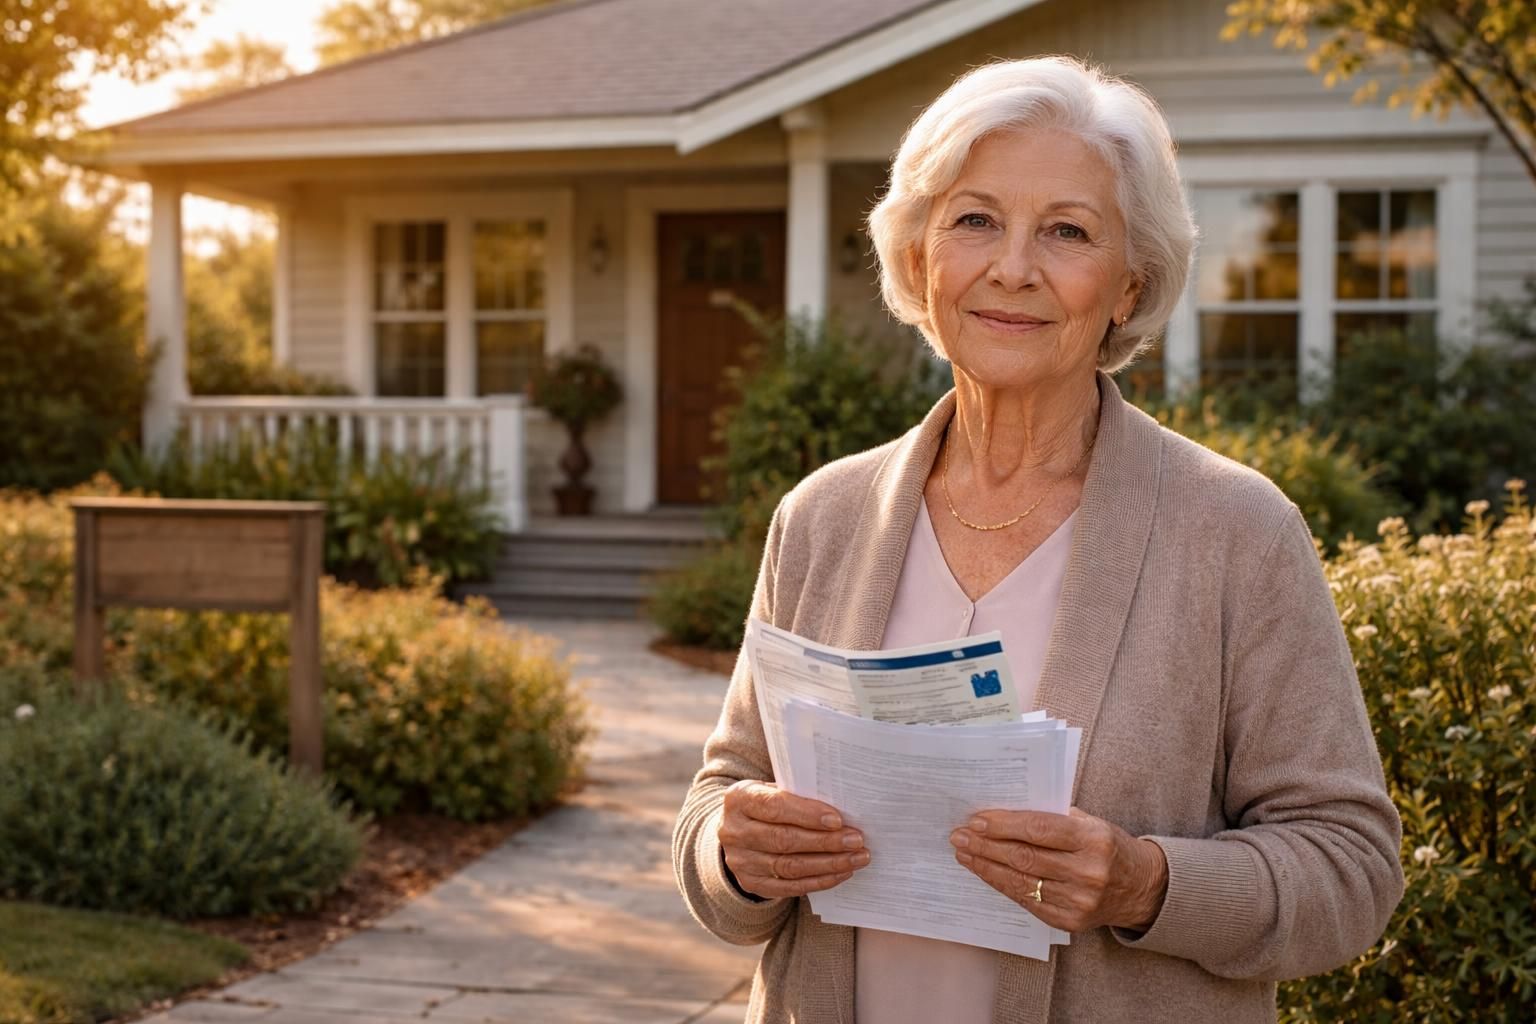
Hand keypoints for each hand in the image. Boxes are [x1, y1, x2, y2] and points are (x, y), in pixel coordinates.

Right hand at [718, 780, 870, 898]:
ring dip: (828, 864)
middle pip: (784, 840)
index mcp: (739, 799)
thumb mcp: (774, 789)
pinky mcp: (751, 883)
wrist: (739, 830)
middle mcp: (734, 831)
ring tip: (856, 858)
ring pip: (789, 867)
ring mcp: (741, 861)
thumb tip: (843, 807)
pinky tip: (841, 873)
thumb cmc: (768, 804)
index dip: (807, 814)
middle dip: (825, 842)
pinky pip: (790, 887)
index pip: (774, 807)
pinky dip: (819, 881)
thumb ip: (799, 795)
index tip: (838, 820)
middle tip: (856, 840)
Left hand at [949, 807, 1167, 932]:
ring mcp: (1078, 900)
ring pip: (1021, 882)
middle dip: (986, 845)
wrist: (1140, 888)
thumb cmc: (1107, 846)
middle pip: (1025, 857)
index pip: (1039, 829)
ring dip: (986, 866)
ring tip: (964, 853)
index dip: (1003, 824)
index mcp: (1093, 839)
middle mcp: (1087, 872)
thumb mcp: (1090, 822)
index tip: (976, 819)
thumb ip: (1053, 817)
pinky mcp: (1068, 920)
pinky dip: (1002, 884)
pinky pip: (1026, 901)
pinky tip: (985, 872)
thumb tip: (1003, 812)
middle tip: (960, 835)